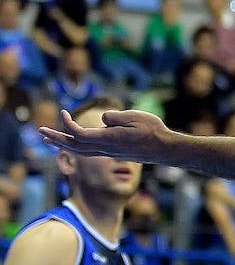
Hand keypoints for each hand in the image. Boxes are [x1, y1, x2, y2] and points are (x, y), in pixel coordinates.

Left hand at [39, 108, 173, 161]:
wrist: (163, 149)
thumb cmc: (153, 130)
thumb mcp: (136, 117)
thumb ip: (116, 117)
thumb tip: (102, 118)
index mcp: (108, 138)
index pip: (79, 134)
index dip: (67, 124)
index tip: (63, 112)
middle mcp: (105, 148)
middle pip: (74, 145)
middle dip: (56, 138)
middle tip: (40, 131)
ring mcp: (108, 151)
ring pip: (79, 150)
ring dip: (63, 144)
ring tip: (50, 139)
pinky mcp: (112, 152)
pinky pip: (87, 151)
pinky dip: (75, 146)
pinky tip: (74, 143)